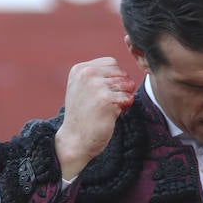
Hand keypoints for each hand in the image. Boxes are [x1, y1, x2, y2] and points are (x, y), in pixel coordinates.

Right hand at [54, 57, 137, 180]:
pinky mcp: (106, 99)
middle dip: (121, 88)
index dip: (116, 78)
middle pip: (121, 73)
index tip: (105, 93)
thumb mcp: (82, 89)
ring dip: (124, 98)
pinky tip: (112, 115)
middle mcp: (87, 74)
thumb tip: (126, 75)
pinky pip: (128, 98)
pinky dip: (124, 107)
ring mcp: (96, 86)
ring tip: (110, 108)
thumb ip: (98, 76)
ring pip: (126, 85)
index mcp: (80, 69)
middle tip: (109, 103)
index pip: (112, 63)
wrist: (75, 140)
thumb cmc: (83, 116)